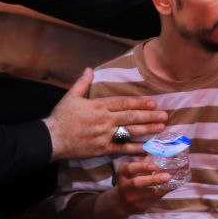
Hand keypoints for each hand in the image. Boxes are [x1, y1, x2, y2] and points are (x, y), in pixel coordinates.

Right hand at [43, 68, 166, 160]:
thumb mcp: (71, 97)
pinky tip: (148, 148)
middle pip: (131, 117)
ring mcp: (105, 135)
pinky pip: (122, 149)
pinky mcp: (103, 149)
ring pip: (130, 132)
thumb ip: (82, 83)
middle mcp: (104, 120)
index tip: (153, 102)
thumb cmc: (61, 117)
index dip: (139, 103)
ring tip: (161, 128)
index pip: (123, 103)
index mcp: (98, 106)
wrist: (53, 139)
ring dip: (147, 130)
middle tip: (164, 115)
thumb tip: (89, 69)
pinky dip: (136, 149)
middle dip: (149, 116)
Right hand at [113, 158, 172, 214]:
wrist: (121, 203)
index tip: (156, 166)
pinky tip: (171, 188)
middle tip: (168, 176)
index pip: (130, 168)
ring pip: (148, 194)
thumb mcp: (132, 172)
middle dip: (153, 180)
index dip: (143, 166)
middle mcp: (124, 186)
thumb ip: (143, 163)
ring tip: (173, 182)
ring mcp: (131, 198)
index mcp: (123, 173)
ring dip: (162, 188)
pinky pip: (153, 201)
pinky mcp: (138, 207)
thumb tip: (160, 153)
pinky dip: (163, 194)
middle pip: (137, 183)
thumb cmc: (130, 182)